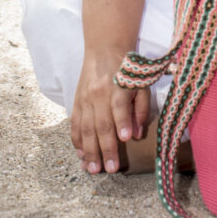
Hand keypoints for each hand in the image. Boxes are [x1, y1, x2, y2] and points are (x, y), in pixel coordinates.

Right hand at [70, 48, 150, 173]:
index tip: (126, 139)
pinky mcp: (77, 101)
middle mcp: (100, 94)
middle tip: (109, 169)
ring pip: (86, 128)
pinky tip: (80, 154)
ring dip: (89, 151)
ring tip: (92, 169)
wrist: (105, 48)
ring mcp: (85, 98)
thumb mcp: (141, 83)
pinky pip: (75, 124)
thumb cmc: (128, 69)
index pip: (120, 107)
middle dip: (105, 149)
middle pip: (101, 124)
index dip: (122, 123)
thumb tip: (136, 135)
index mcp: (118, 87)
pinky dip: (77, 140)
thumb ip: (141, 108)